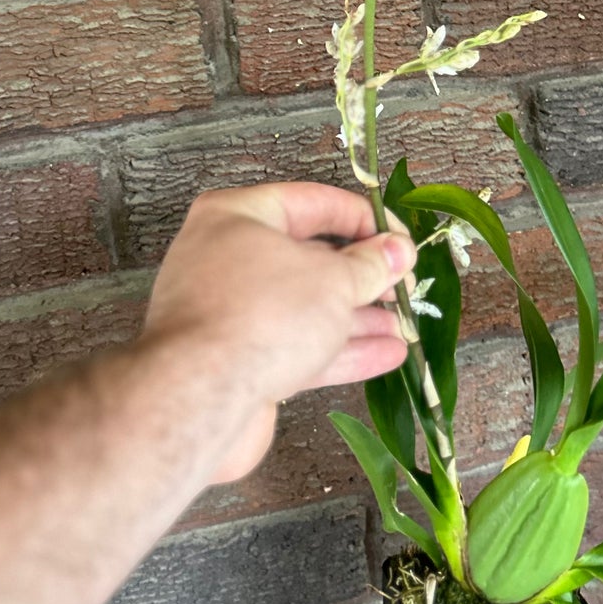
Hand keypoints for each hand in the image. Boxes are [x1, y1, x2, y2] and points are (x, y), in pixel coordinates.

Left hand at [140, 183, 413, 482]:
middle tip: (403, 283)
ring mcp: (230, 312)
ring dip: (357, 316)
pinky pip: (295, 345)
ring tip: (403, 323)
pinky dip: (339, 349)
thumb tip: (397, 251)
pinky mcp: (237, 359)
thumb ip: (370, 264)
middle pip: (308, 257)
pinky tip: (386, 354)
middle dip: (361, 274)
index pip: (313, 202)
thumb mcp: (333, 280)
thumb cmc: (261, 317)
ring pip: (304, 307)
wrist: (200, 401)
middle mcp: (226, 258)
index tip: (400, 241)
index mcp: (238, 216)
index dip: (364, 219)